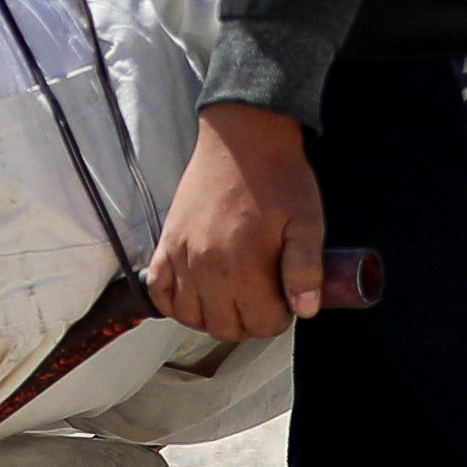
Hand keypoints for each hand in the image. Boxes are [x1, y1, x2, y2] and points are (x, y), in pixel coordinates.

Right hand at [144, 103, 324, 342]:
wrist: (243, 138)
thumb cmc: (279, 179)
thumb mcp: (308, 222)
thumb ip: (307, 269)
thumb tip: (305, 309)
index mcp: (245, 268)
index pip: (260, 324)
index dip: (278, 316)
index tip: (284, 298)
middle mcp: (207, 269)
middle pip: (224, 328)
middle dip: (248, 321)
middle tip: (262, 297)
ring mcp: (182, 256)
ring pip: (191, 317)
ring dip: (213, 316)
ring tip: (232, 297)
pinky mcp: (166, 242)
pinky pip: (159, 291)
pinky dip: (174, 302)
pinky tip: (195, 294)